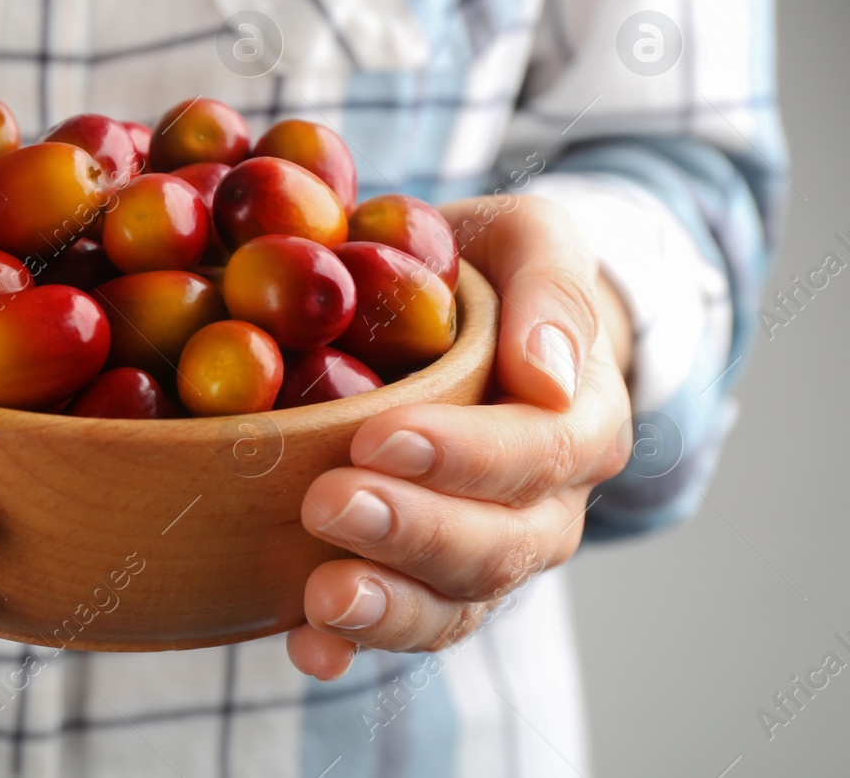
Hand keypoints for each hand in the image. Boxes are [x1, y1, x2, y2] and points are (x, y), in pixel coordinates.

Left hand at [286, 196, 633, 678]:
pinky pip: (401, 625)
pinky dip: (353, 645)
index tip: (380, 436)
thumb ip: (551, 287)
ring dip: (389, 607)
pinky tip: (307, 647)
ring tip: (323, 597)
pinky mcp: (420, 580)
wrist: (464, 320)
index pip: (540, 452)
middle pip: (499, 544)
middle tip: (329, 502)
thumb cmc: (491, 272)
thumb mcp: (529, 240)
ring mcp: (484, 555)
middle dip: (414, 531)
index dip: (466, 455)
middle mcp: (545, 506)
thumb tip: (546, 375)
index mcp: (580, 421)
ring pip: (455, 604)